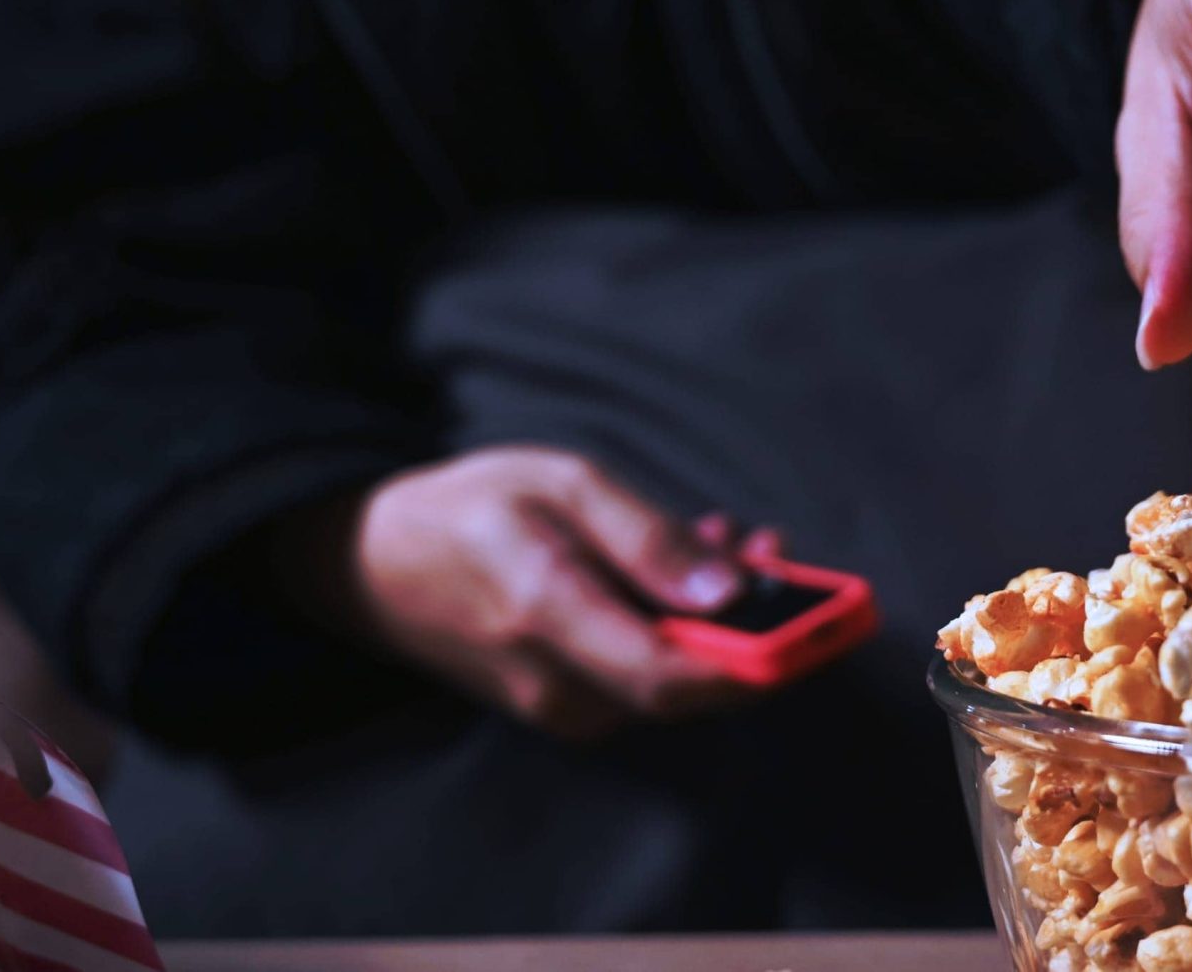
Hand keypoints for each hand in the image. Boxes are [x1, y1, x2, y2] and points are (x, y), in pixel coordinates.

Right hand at [349, 446, 756, 737]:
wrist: (374, 566)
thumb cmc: (468, 510)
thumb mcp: (560, 482)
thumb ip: (647, 538)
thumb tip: (733, 593)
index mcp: (548, 613)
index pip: (673, 676)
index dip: (757, 663)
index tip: (817, 624)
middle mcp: (557, 683)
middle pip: (692, 686)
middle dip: (750, 623)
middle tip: (768, 546)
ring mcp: (560, 708)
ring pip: (675, 682)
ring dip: (718, 620)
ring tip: (719, 539)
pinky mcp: (568, 709)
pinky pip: (648, 681)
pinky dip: (682, 630)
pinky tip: (682, 573)